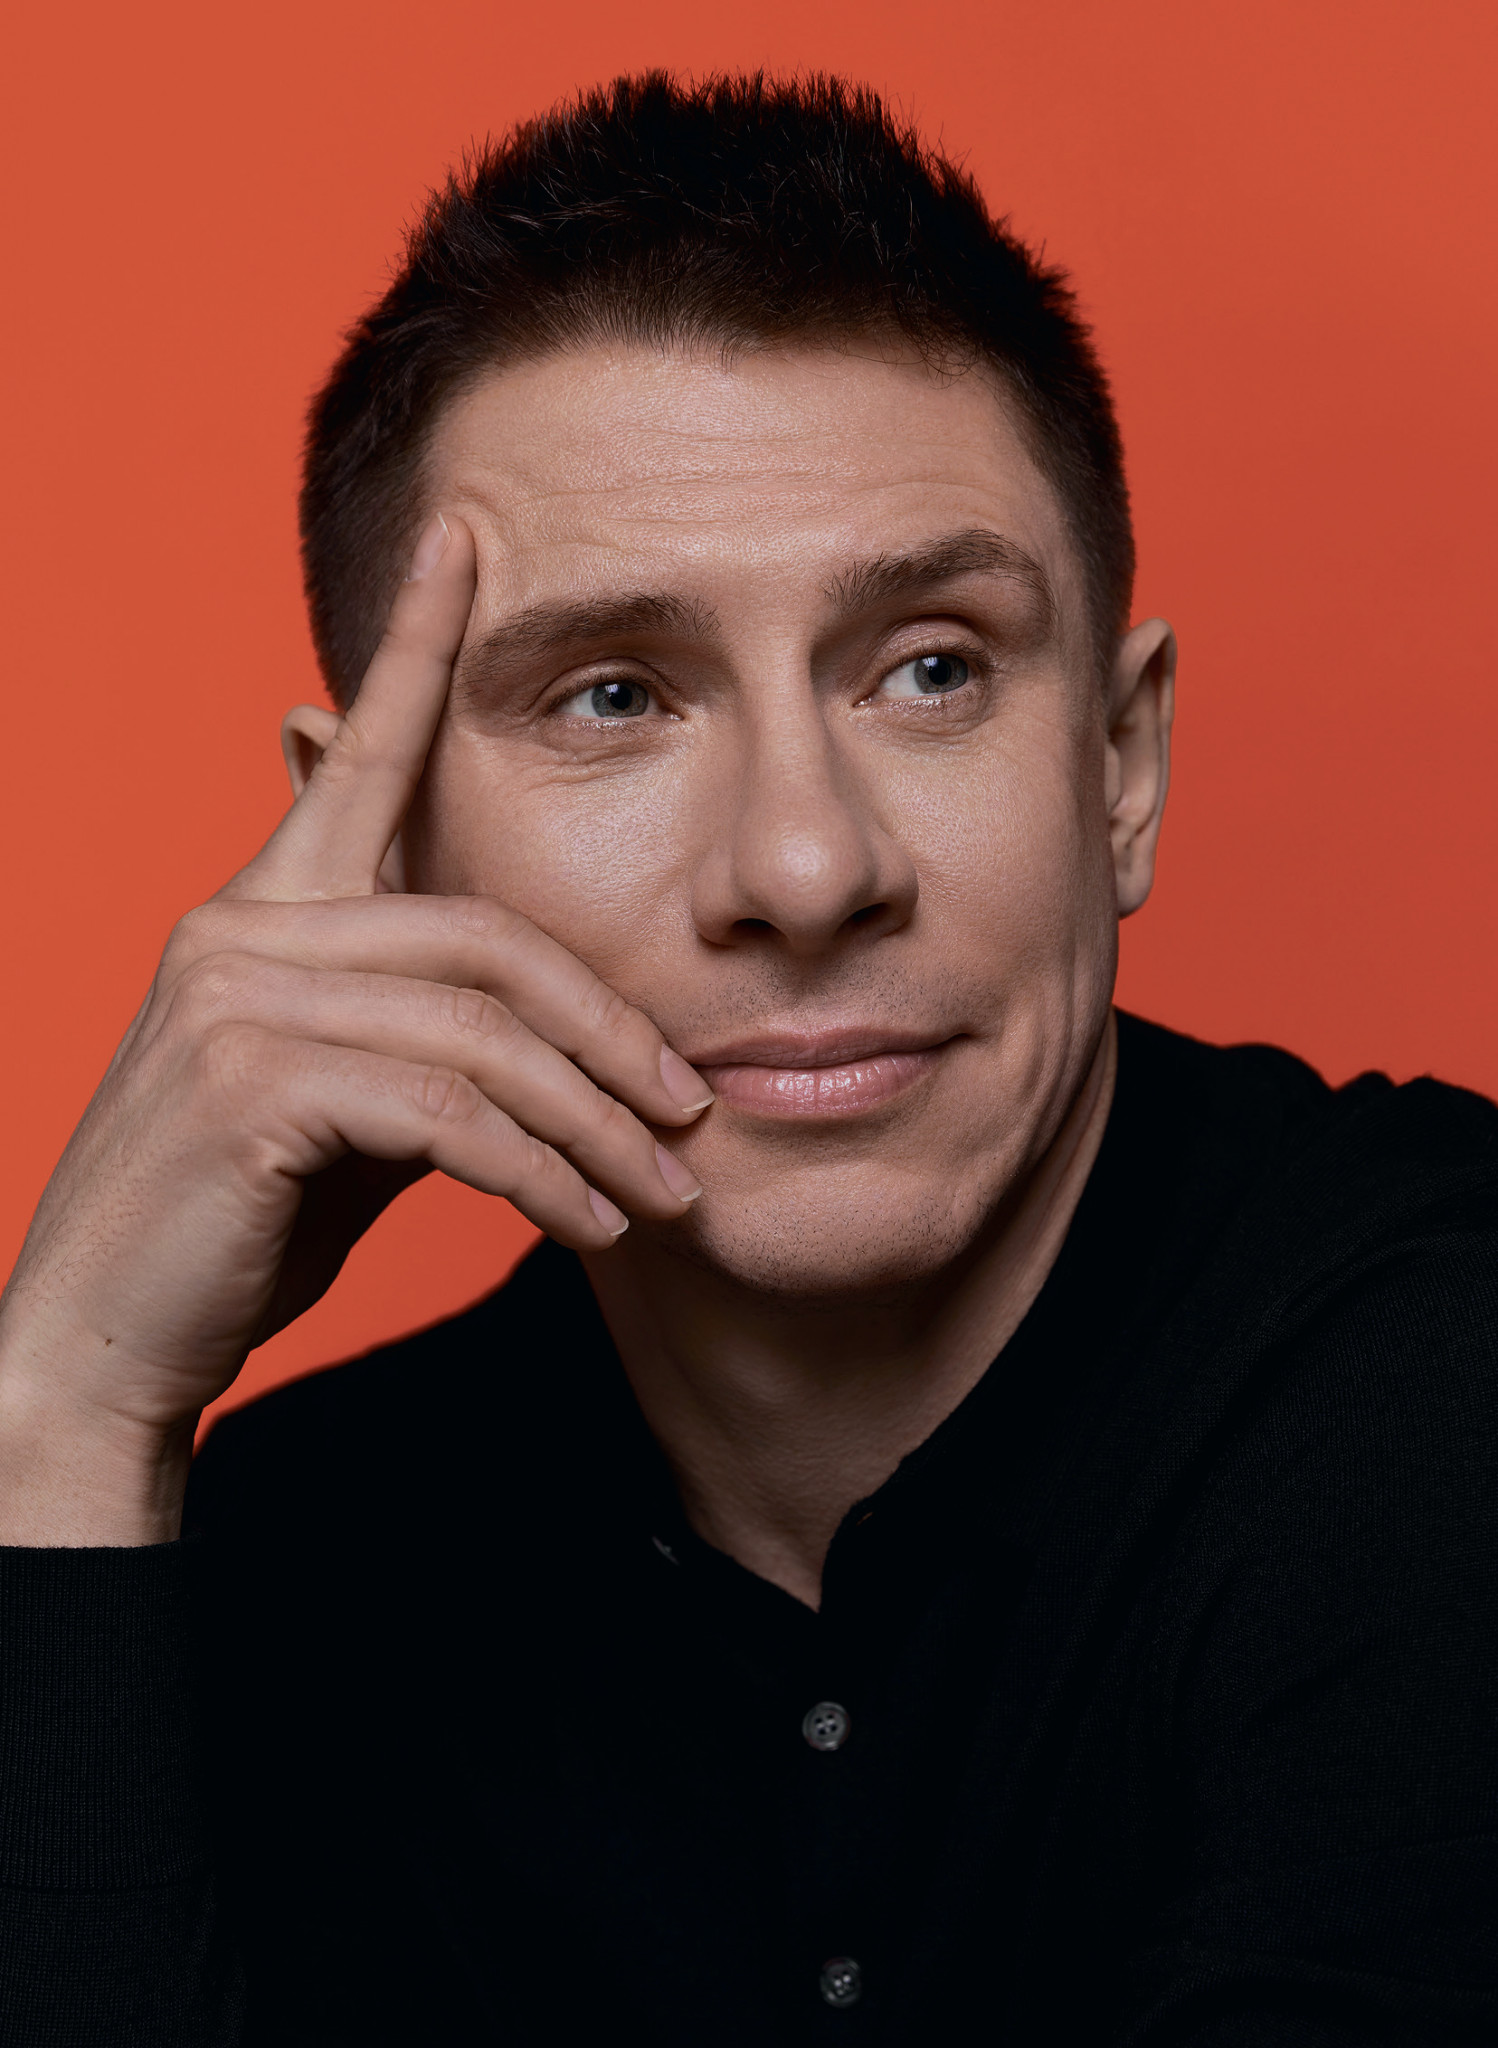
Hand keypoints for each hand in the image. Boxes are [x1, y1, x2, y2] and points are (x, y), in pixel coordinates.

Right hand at [0, 513, 711, 1540]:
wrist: (108, 1335)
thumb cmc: (239, 1220)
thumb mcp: (352, 1107)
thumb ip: (432, 1041)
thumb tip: (562, 1047)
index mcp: (269, 908)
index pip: (357, 753)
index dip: (416, 641)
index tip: (471, 536)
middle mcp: (244, 924)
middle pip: (491, 934)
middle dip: (611, 1032)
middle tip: (693, 1113)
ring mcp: (236, 994)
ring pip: (486, 1032)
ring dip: (595, 1127)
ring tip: (664, 1197)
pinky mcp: (249, 1081)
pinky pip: (451, 1113)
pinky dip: (541, 1173)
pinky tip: (590, 1226)